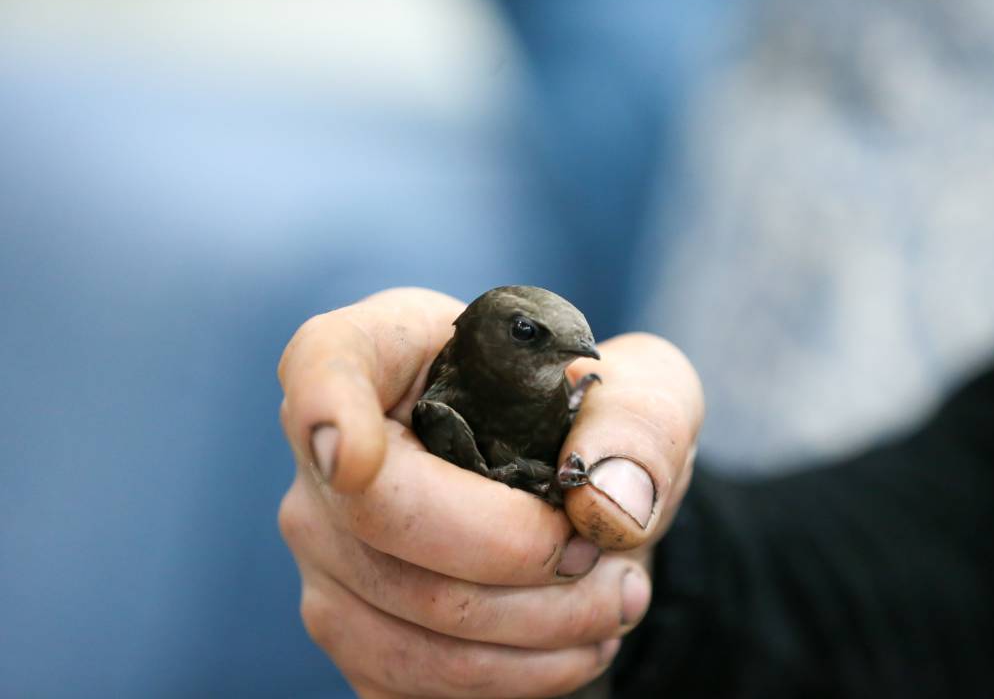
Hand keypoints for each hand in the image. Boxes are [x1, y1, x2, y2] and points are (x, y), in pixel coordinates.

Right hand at [277, 288, 702, 696]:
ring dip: (540, 630)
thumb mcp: (645, 392)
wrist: (579, 500)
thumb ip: (638, 426)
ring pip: (410, 616)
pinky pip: (413, 680)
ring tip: (614, 601)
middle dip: (523, 556)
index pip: (325, 364)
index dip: (326, 409)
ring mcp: (328, 545)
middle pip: (385, 519)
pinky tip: (573, 642)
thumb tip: (605, 504)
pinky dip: (515, 678)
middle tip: (603, 554)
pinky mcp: (350, 624)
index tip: (354, 455)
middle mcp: (332, 452)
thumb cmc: (593, 423)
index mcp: (388, 351)